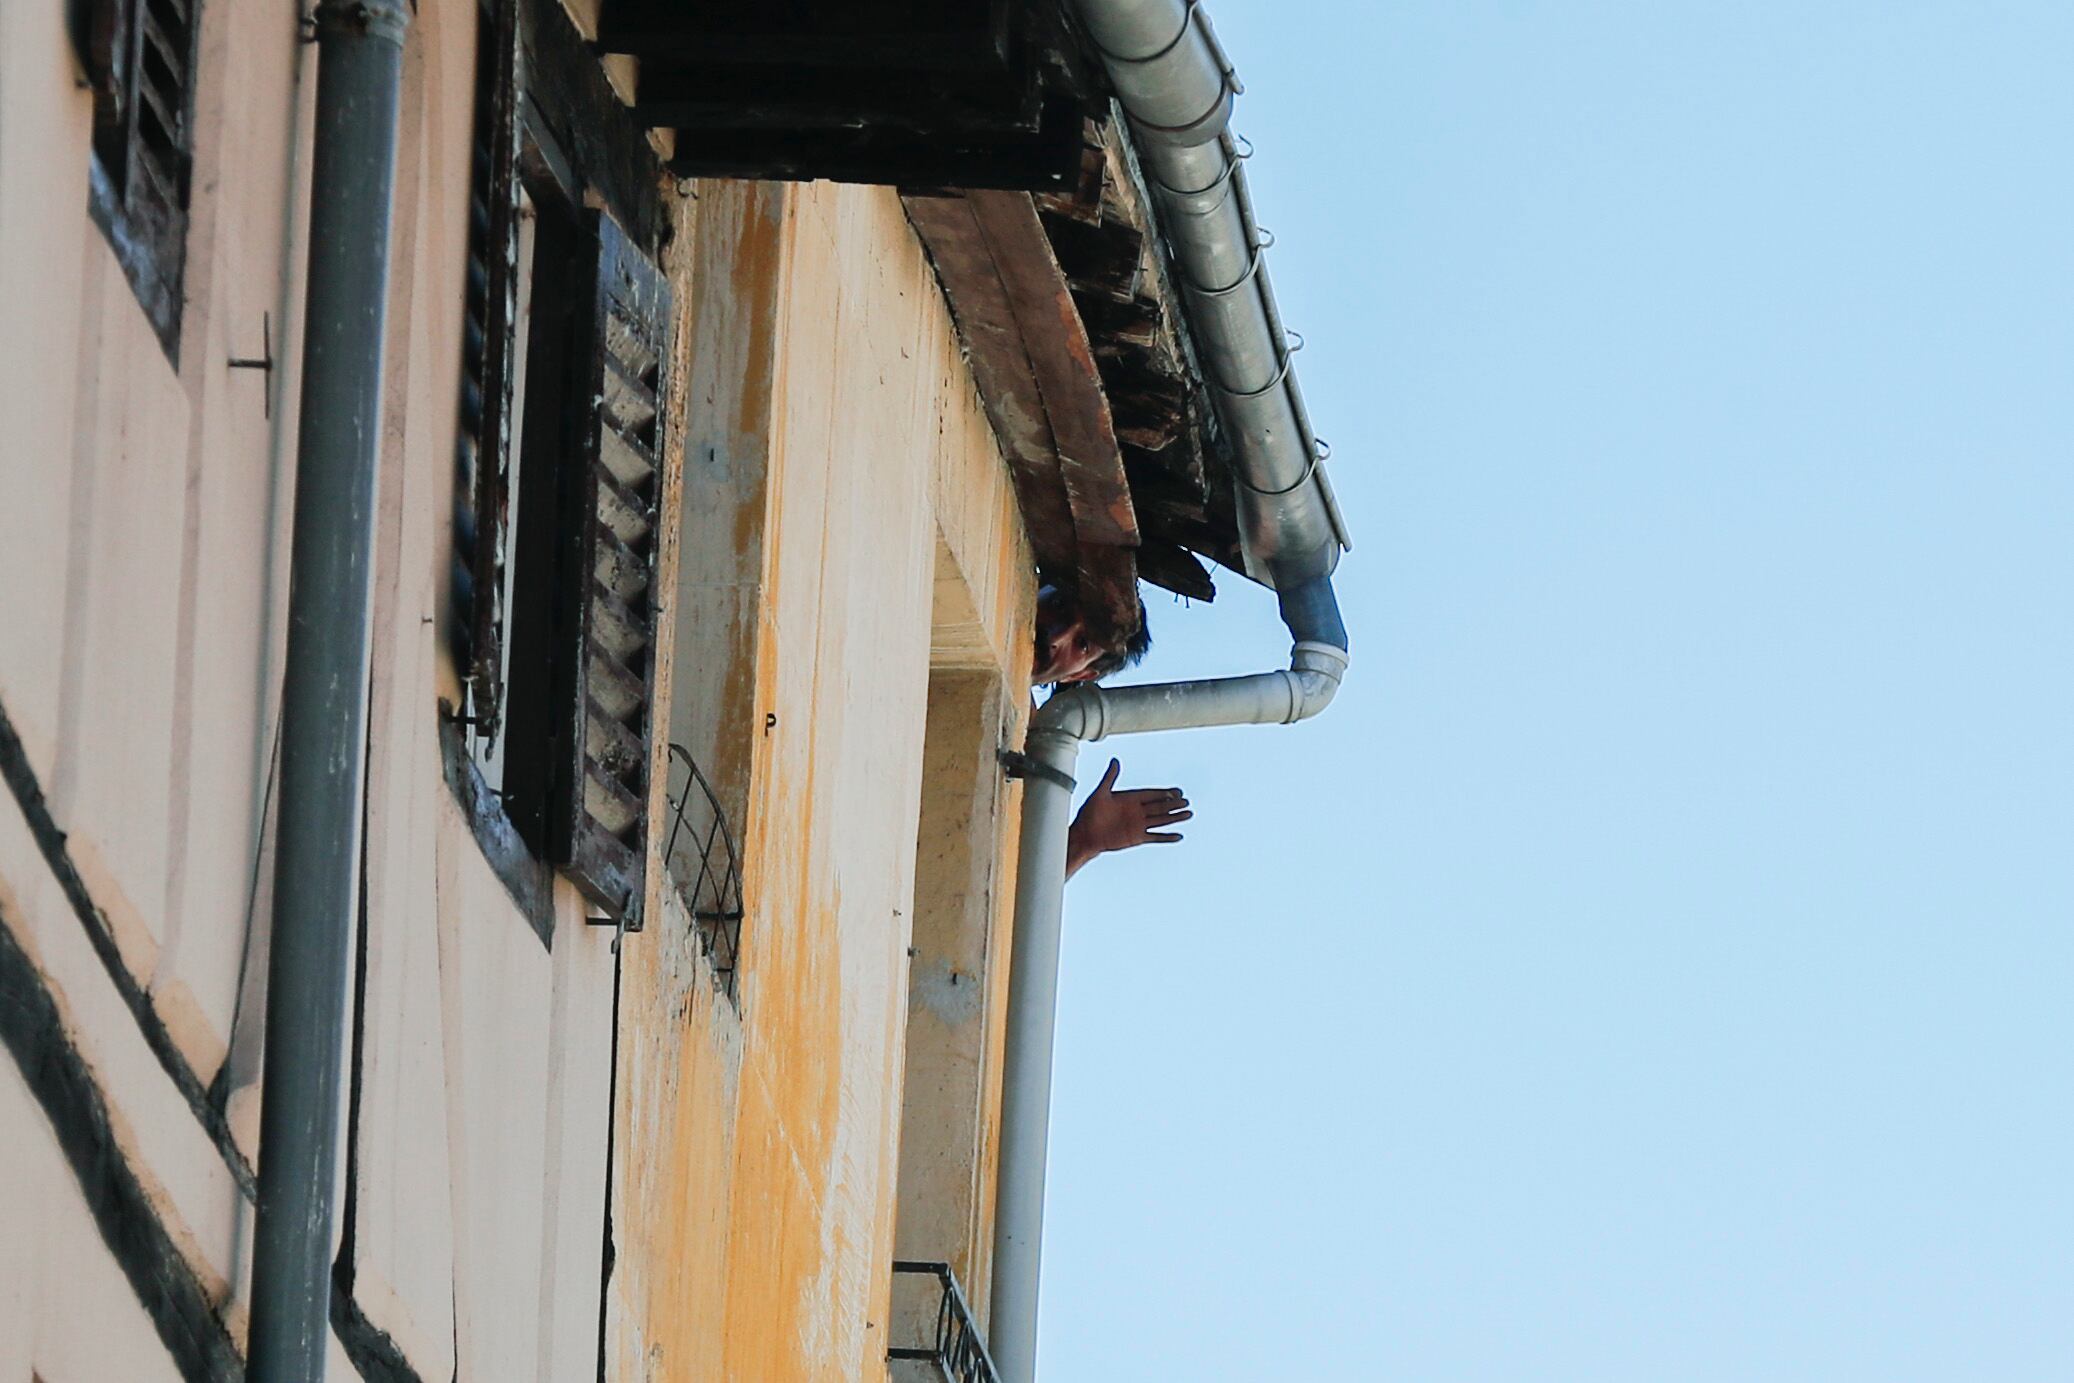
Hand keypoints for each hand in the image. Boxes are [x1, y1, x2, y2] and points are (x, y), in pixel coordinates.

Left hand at [1065, 758, 1191, 878]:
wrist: (1084, 835)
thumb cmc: (1089, 813)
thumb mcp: (1100, 793)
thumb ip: (1109, 777)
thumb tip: (1114, 760)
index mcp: (1130, 798)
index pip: (1151, 794)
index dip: (1164, 793)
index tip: (1177, 791)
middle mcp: (1137, 811)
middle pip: (1160, 806)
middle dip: (1173, 804)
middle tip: (1186, 801)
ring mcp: (1138, 825)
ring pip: (1161, 820)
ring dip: (1174, 818)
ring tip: (1189, 814)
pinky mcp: (1137, 838)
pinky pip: (1155, 837)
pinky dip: (1166, 837)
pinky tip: (1178, 836)